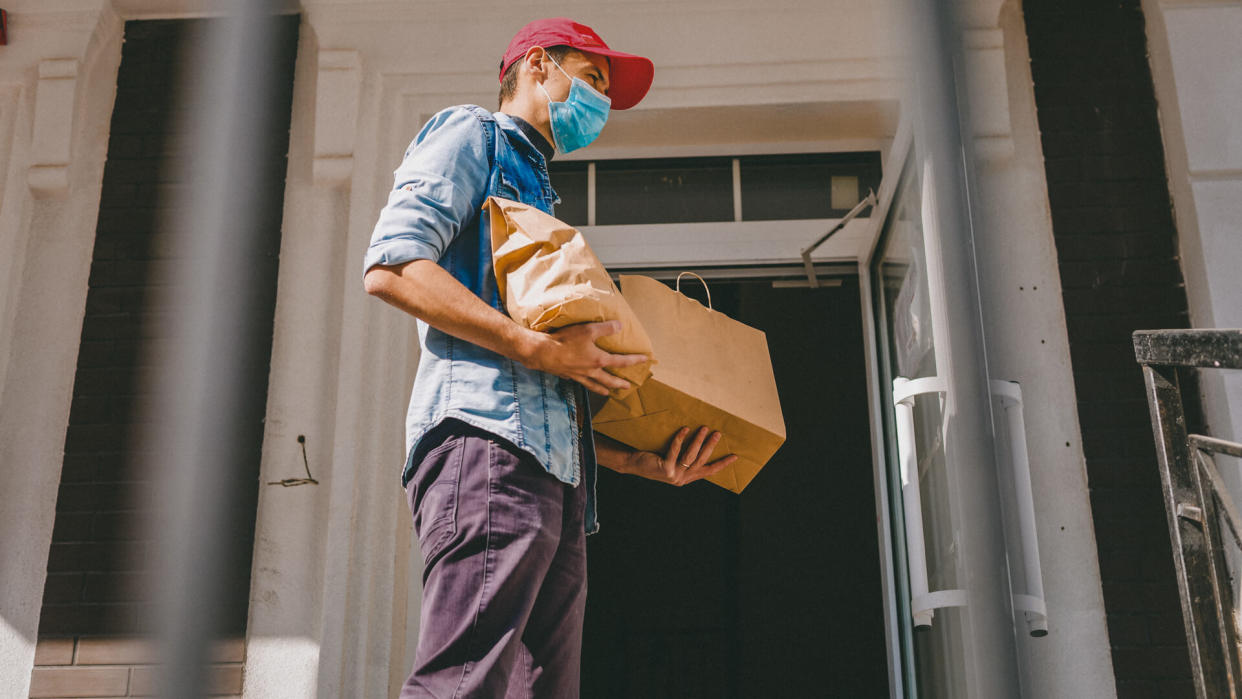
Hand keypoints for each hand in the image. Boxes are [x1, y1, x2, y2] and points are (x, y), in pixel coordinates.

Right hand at [523, 320, 647, 395]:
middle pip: (609, 380)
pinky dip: (585, 384)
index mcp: (598, 360)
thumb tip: (620, 326)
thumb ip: (605, 328)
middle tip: (627, 387)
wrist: (542, 353)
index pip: (621, 362)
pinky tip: (584, 382)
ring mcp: (578, 376)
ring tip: (608, 393)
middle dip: (619, 383)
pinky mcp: (567, 375)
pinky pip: (580, 382)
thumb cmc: (566, 341)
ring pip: (594, 385)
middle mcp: (590, 371)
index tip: (645, 360)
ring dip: (603, 389)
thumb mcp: (588, 330)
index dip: (634, 360)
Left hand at [625, 426, 737, 486]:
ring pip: (691, 456)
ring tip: (704, 428)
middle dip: (711, 446)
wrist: (634, 465)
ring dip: (699, 440)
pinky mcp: (665, 469)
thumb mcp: (673, 461)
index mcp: (686, 478)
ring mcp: (674, 475)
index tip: (735, 456)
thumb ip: (685, 458)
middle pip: (702, 461)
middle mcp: (682, 479)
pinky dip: (681, 439)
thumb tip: (702, 440)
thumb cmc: (654, 460)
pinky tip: (685, 429)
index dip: (722, 464)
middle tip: (718, 434)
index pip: (709, 471)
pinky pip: (675, 451)